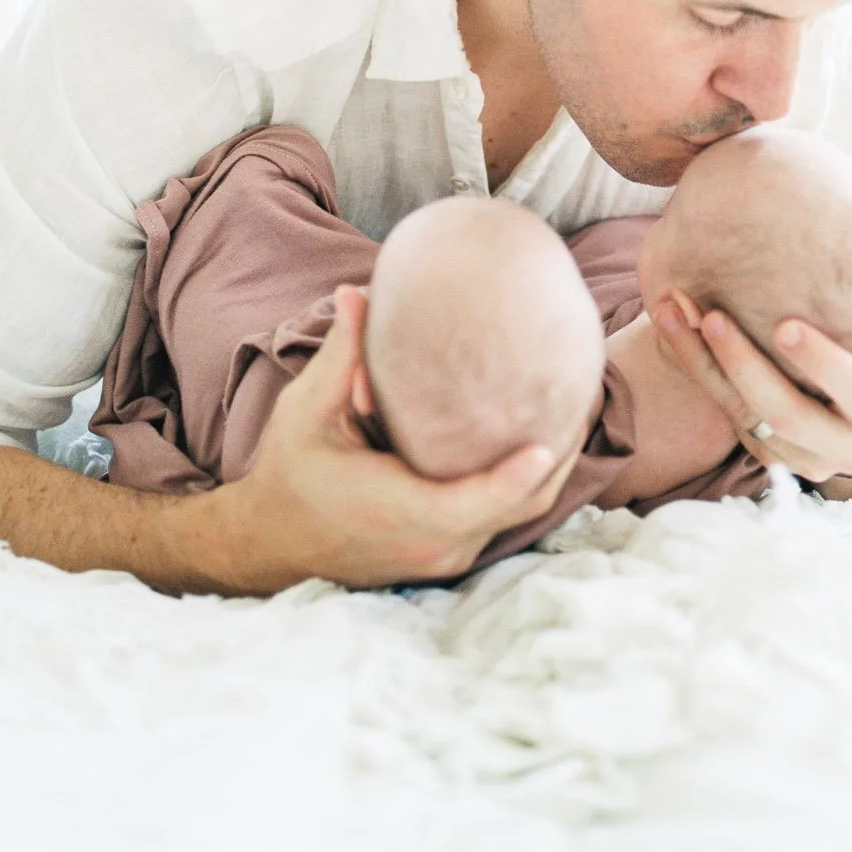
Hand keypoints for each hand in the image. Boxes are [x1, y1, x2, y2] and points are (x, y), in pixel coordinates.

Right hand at [179, 286, 578, 592]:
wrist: (267, 541)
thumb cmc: (289, 472)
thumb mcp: (308, 410)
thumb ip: (342, 354)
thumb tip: (359, 292)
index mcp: (400, 511)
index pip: (478, 500)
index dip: (519, 473)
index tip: (550, 436)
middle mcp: (430, 545)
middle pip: (520, 509)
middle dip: (558, 458)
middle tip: (583, 398)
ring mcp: (440, 558)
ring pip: (517, 519)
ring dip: (547, 472)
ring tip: (573, 412)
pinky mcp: (442, 557)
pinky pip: (499, 523)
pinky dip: (523, 486)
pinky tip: (537, 443)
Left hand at [653, 226, 851, 485]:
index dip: (823, 365)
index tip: (784, 324)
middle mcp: (843, 445)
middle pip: (788, 415)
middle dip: (744, 367)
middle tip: (710, 315)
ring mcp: (800, 457)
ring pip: (744, 418)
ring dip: (702, 365)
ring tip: (672, 310)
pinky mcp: (764, 454)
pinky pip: (722, 415)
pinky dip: (692, 371)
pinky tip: (667, 323)